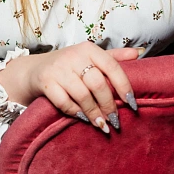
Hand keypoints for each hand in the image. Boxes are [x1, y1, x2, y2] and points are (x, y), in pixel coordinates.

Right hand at [1, 41, 138, 131]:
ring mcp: (58, 69)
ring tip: (102, 124)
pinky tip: (84, 119)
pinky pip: (64, 102)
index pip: (112, 66)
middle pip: (98, 83)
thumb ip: (114, 56)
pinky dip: (76, 113)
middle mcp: (74, 56)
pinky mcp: (45, 82)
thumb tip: (139, 53)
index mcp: (89, 49)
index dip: (124, 86)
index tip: (132, 104)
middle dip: (109, 105)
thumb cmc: (70, 65)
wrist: (35, 69)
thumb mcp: (90, 57)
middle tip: (116, 120)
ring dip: (94, 113)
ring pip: (82, 95)